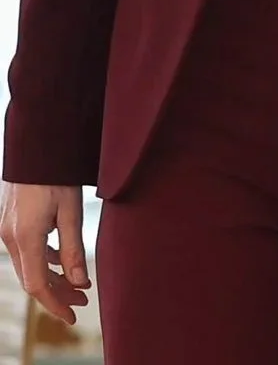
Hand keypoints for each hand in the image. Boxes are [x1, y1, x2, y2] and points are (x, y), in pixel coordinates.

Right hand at [0, 183, 89, 324]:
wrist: (37, 147)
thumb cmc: (56, 174)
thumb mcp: (70, 211)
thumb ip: (73, 248)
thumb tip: (79, 282)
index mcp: (25, 237)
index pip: (37, 285)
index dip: (55, 304)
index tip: (72, 316)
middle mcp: (11, 238)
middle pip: (32, 279)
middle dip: (57, 293)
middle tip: (83, 300)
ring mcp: (8, 231)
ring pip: (29, 266)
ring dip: (52, 278)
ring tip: (79, 284)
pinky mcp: (12, 223)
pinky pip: (28, 251)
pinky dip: (45, 261)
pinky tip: (62, 262)